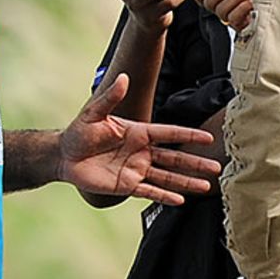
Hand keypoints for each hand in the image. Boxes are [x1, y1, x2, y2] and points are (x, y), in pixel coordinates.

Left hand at [59, 75, 220, 203]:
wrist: (63, 156)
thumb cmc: (78, 132)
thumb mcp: (94, 113)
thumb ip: (111, 98)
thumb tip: (124, 78)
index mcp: (138, 132)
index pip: (169, 133)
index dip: (188, 135)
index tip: (208, 138)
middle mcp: (141, 152)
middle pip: (174, 158)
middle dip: (195, 163)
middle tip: (216, 167)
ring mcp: (136, 170)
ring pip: (167, 177)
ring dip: (186, 182)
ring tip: (206, 187)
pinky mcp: (126, 186)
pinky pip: (149, 191)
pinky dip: (164, 196)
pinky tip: (180, 200)